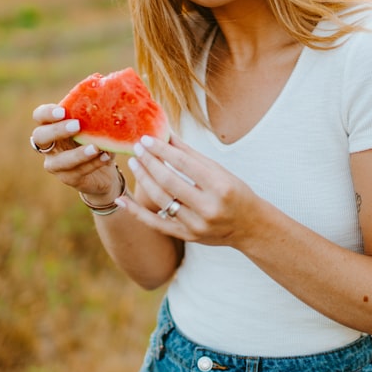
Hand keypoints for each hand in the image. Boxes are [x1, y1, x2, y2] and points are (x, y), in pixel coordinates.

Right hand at [30, 103, 120, 200]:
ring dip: (77, 154)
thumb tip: (110, 96)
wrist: (104, 172)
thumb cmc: (96, 140)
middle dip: (57, 130)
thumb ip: (97, 114)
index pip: (40, 116)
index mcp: (52, 126)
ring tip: (96, 147)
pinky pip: (77, 172)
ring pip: (58, 161)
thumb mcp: (97, 126)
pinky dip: (92, 164)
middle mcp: (48, 145)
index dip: (47, 113)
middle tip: (77, 125)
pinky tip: (105, 157)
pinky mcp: (67, 178)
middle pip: (39, 136)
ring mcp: (55, 164)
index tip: (63, 111)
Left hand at [121, 134, 258, 245]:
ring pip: (160, 200)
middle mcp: (208, 207)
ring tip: (134, 163)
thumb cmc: (235, 193)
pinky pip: (156, 223)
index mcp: (219, 186)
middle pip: (169, 181)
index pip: (184, 164)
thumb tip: (166, 135)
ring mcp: (196, 225)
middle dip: (149, 162)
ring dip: (143, 179)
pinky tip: (122, 198)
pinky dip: (136, 211)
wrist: (250, 227)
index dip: (162, 150)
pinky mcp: (187, 236)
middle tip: (136, 148)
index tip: (146, 139)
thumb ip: (191, 155)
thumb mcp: (219, 171)